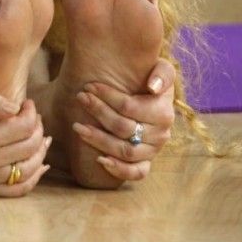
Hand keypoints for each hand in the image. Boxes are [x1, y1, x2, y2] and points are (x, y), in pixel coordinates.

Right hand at [0, 89, 51, 195]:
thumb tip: (15, 108)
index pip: (24, 127)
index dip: (31, 113)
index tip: (27, 104)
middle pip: (29, 147)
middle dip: (38, 129)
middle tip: (33, 119)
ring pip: (28, 170)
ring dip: (40, 153)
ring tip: (40, 138)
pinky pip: (16, 191)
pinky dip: (33, 179)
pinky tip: (38, 164)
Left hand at [71, 59, 176, 180]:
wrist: (146, 95)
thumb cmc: (148, 80)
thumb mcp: (160, 69)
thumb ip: (162, 73)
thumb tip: (152, 88)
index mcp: (164, 112)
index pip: (130, 107)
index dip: (108, 97)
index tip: (88, 87)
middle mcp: (161, 134)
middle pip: (124, 128)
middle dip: (98, 112)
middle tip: (80, 99)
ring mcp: (152, 150)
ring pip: (125, 151)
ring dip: (99, 140)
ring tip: (78, 127)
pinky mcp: (145, 163)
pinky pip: (136, 173)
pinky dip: (119, 170)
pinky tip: (100, 160)